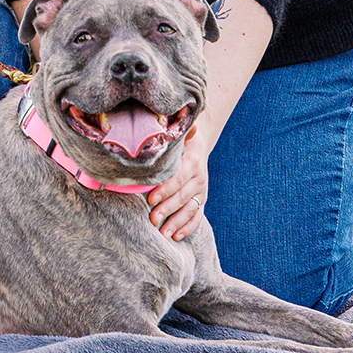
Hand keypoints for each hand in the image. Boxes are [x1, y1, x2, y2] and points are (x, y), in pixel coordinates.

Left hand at [146, 127, 209, 241]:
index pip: (177, 178)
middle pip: (182, 196)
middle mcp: (199, 178)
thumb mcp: (179, 135)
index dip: (165, 189)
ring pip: (190, 209)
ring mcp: (201, 190)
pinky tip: (176, 236)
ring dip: (176, 222)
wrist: (197, 146)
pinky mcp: (202, 200)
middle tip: (152, 219)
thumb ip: (173, 132)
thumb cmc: (180, 141)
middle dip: (167, 209)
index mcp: (191, 162)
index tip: (151, 198)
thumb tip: (169, 116)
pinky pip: (198, 216)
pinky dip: (188, 227)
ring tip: (163, 233)